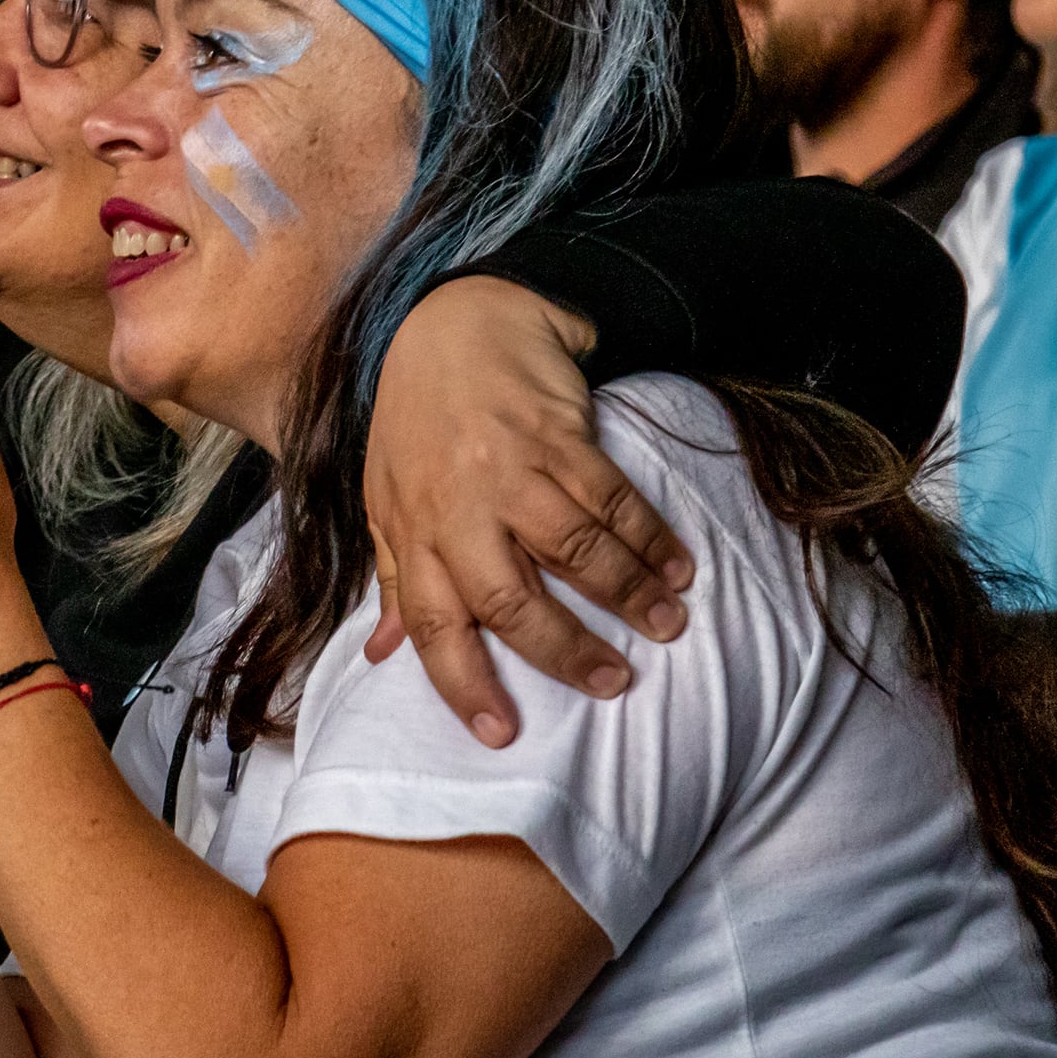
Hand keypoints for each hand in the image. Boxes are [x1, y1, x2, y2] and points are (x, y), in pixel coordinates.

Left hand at [362, 276, 693, 745]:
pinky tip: (676, 566)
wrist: (448, 323)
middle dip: (566, 651)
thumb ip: (393, 579)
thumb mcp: (385, 500)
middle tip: (614, 685)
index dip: (462, 683)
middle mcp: (458, 508)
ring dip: (627, 594)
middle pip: (511, 600)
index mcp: (413, 533)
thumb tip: (381, 655)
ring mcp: (510, 469)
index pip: (431, 624)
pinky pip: (610, 496)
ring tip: (666, 627)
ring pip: (574, 550)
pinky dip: (649, 536)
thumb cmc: (414, 425)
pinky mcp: (558, 432)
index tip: (501, 734)